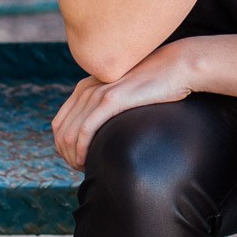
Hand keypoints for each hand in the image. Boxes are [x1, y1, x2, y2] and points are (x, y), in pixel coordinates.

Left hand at [51, 41, 195, 170]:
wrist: (176, 66)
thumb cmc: (156, 84)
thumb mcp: (124, 92)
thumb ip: (110, 105)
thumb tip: (107, 129)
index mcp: (86, 86)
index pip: (59, 122)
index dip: (62, 146)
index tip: (76, 161)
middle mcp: (86, 88)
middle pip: (61, 130)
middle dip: (66, 155)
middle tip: (81, 169)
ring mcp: (97, 93)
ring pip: (70, 133)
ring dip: (72, 156)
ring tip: (85, 169)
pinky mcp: (111, 100)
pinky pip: (85, 130)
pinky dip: (81, 150)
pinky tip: (87, 161)